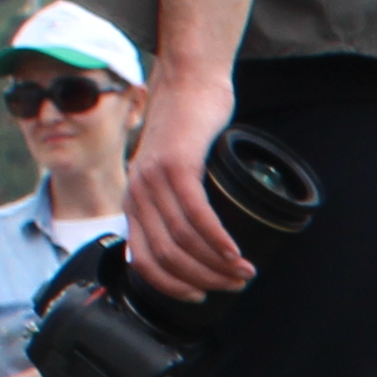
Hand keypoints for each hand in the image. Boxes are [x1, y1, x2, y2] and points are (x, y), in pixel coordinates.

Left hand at [126, 59, 255, 300]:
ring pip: (183, 239)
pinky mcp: (176, 165)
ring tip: (244, 272)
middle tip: (234, 285)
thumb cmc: (187, 126)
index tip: (200, 296)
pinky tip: (235, 252)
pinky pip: (196, 215)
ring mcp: (153, 179)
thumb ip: (172, 201)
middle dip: (203, 279)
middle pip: (167, 256)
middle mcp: (136, 192)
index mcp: (132, 200)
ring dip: (217, 264)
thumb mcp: (171, 170)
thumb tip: (195, 238)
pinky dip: (218, 239)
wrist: (189, 81)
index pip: (143, 261)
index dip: (172, 286)